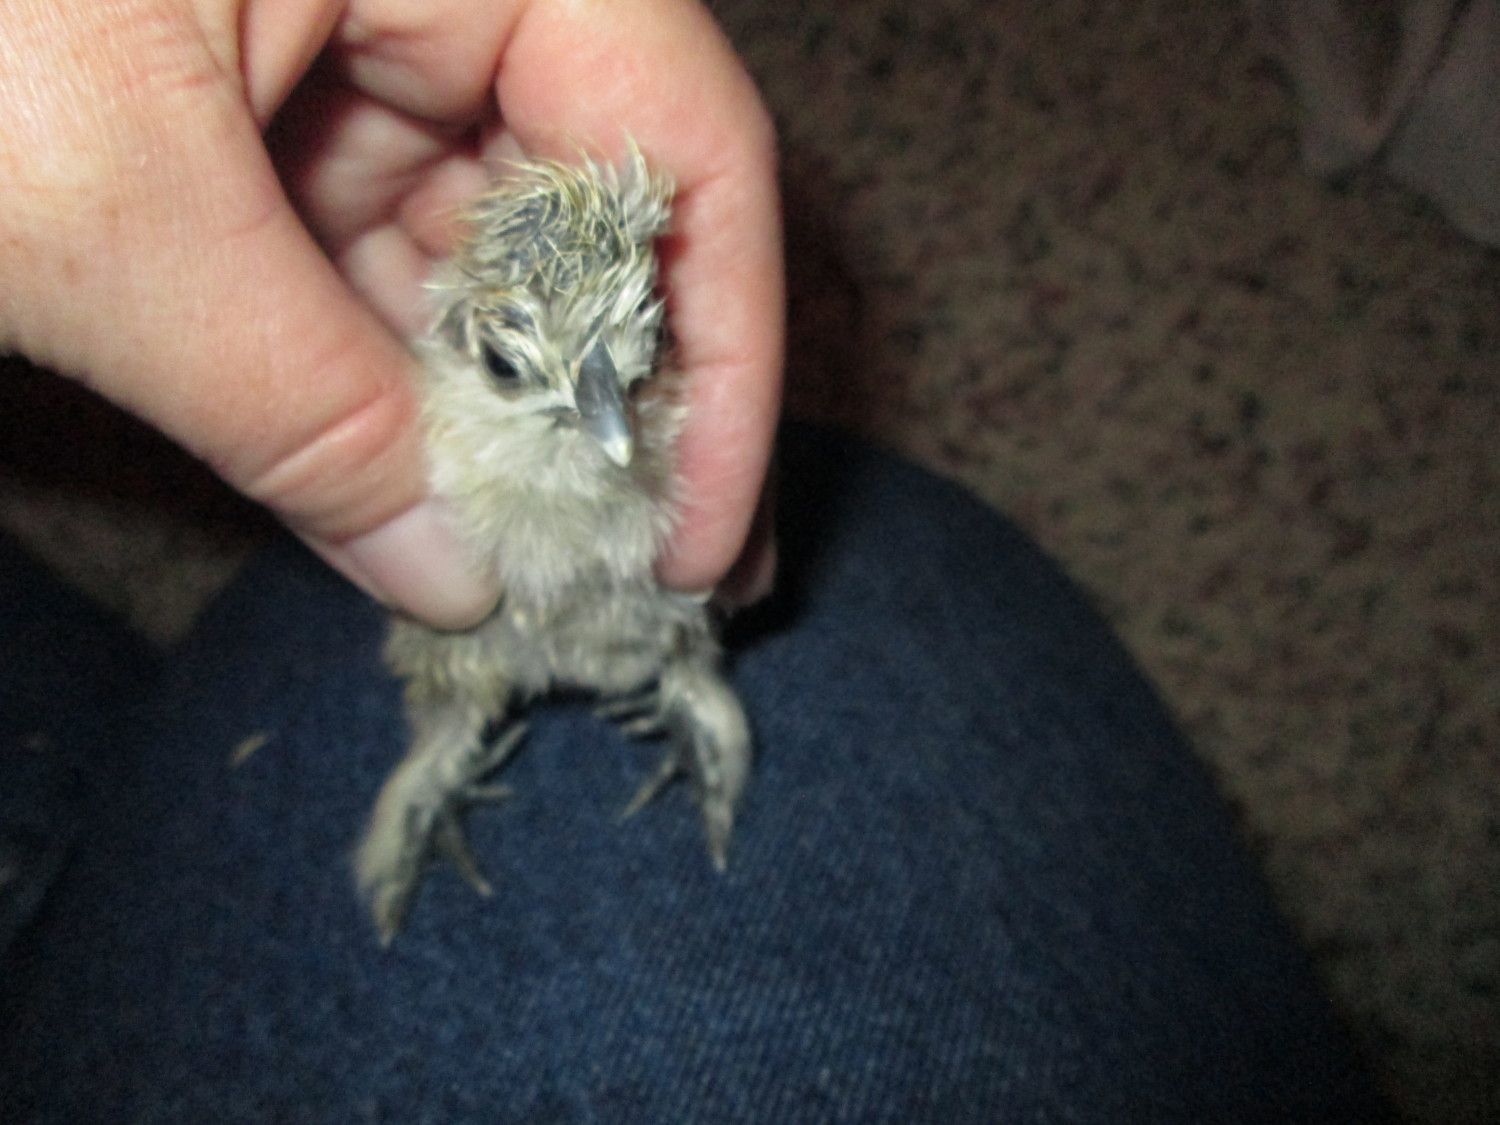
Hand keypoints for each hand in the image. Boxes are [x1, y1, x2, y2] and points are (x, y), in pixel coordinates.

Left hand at [0, 0, 781, 627]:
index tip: (701, 532)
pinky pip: (372, 253)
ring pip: (482, 245)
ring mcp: (352, 28)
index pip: (683, 140)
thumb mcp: (96, 208)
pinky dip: (389, 379)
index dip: (725, 352)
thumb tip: (453, 582)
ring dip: (495, 415)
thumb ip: (300, 408)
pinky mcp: (263, 94)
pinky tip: (415, 495)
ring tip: (523, 566)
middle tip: (628, 575)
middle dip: (611, 407)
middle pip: (599, 206)